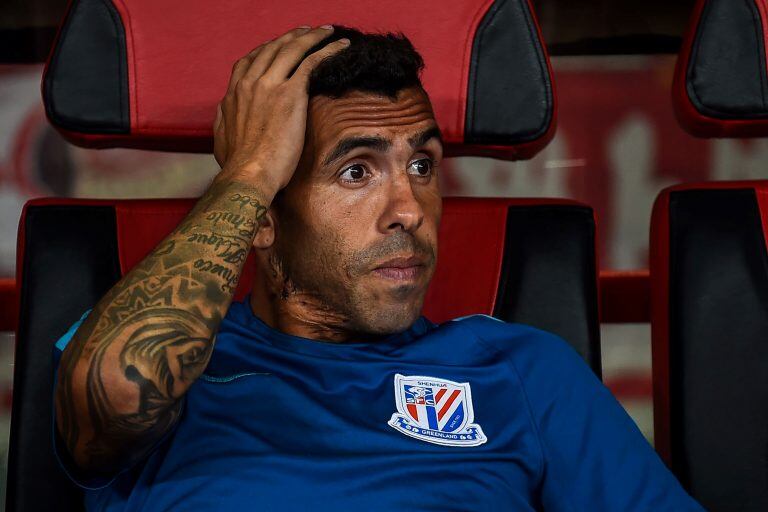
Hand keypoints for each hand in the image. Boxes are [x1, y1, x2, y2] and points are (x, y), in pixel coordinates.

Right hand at [213, 25, 349, 196]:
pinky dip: (326, 50)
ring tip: (327, 31)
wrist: (248, 174)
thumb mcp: (221, 138)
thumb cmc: (238, 167)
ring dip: (311, 36)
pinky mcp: (290, 93)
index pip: (249, 62)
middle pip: (272, 49)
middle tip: (306, 31)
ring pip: (292, 49)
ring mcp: (269, 86)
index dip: (266, 50)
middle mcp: (249, 84)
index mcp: (233, 94)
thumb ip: (224, 119)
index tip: (278, 46)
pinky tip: (339, 46)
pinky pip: (310, 62)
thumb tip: (225, 111)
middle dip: (291, 37)